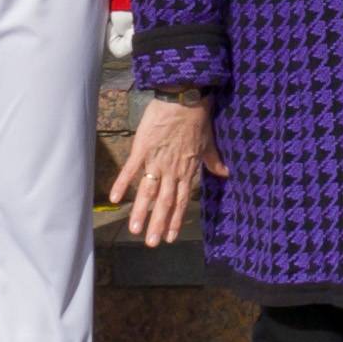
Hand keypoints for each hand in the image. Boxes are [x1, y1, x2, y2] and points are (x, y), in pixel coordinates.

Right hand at [111, 93, 221, 246]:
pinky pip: (131, 170)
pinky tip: (115, 199)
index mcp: (187, 170)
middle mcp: (172, 170)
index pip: (181, 200)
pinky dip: (123, 184)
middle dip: (158, 224)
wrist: (185, 98)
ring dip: (141, 212)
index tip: (171, 238)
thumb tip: (226, 173)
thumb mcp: (209, 142)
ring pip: (148, 191)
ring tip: (134, 230)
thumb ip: (214, 161)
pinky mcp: (142, 149)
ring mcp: (156, 160)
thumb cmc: (197, 119)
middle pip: (164, 202)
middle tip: (151, 244)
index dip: (176, 219)